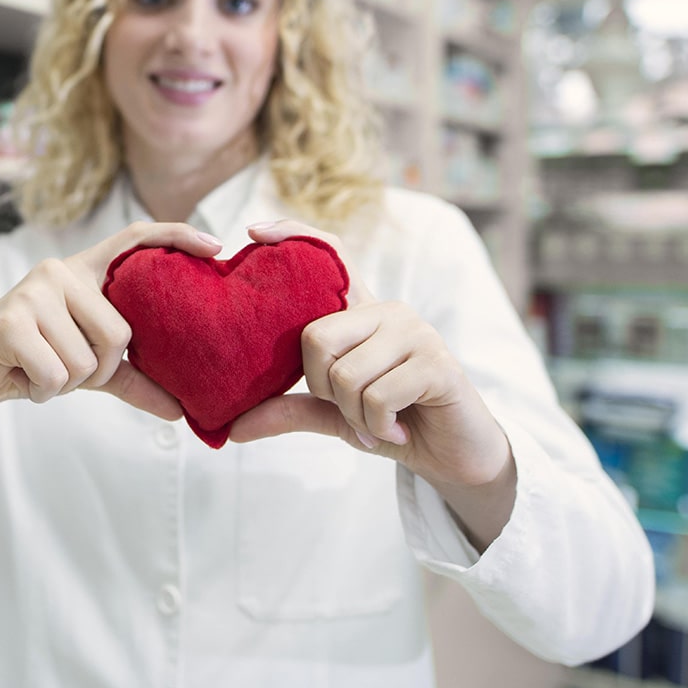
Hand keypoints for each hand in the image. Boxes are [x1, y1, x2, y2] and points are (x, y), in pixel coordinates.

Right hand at [0, 222, 221, 462]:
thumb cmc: (33, 362)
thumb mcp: (89, 369)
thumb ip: (135, 380)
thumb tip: (183, 412)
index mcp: (83, 271)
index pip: (136, 238)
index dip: (178, 236)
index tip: (217, 246)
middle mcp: (60, 270)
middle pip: (120, 334)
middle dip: (98, 371)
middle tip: (65, 370)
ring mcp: (33, 290)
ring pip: (87, 360)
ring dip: (67, 384)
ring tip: (39, 370)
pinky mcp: (10, 321)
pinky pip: (59, 376)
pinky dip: (44, 392)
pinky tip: (22, 378)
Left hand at [229, 221, 514, 540]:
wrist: (452, 454)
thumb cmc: (393, 420)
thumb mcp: (334, 415)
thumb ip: (289, 410)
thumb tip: (235, 427)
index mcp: (362, 313)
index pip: (331, 254)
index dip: (294, 235)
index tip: (252, 232)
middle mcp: (390, 311)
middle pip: (316, 338)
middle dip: (323, 390)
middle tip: (349, 409)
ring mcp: (417, 333)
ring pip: (347, 375)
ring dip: (355, 417)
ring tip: (378, 423)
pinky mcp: (438, 364)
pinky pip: (378, 396)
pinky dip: (378, 426)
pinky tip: (397, 429)